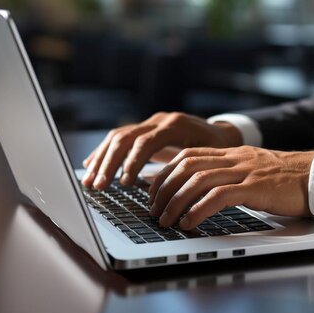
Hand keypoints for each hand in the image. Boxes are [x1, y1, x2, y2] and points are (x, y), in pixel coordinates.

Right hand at [82, 112, 242, 189]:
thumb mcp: (210, 158)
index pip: (146, 141)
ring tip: (89, 181)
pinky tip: (91, 166)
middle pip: (126, 137)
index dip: (133, 162)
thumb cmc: (220, 148)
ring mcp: (151, 122)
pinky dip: (104, 152)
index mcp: (176, 125)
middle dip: (109, 163)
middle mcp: (160, 120)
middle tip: (97, 185)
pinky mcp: (145, 129)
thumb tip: (167, 192)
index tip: (124, 183)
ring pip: (118, 136)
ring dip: (101, 159)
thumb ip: (188, 169)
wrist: (224, 132)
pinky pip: (119, 138)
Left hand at [147, 146, 313, 229]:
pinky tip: (188, 222)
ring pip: (198, 180)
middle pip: (186, 165)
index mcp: (232, 152)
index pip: (188, 154)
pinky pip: (219, 196)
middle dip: (163, 187)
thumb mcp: (253, 170)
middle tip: (153, 209)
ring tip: (165, 220)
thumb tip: (205, 192)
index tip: (153, 190)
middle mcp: (234, 158)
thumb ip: (230, 174)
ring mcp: (244, 171)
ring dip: (175, 201)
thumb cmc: (287, 179)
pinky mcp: (255, 188)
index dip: (165, 172)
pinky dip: (198, 210)